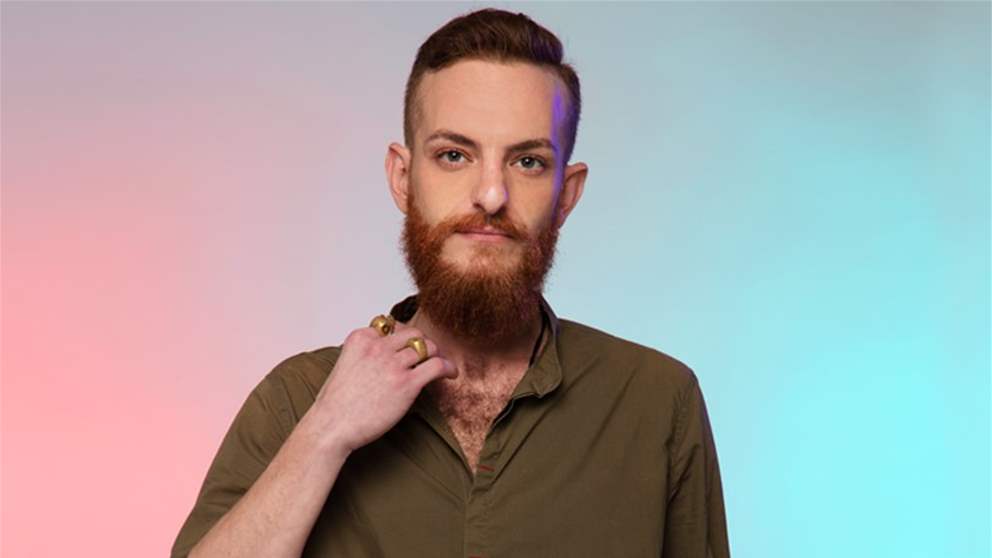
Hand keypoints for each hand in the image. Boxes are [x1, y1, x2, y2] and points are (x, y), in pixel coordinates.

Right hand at [310, 321, 457, 454]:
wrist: (331, 426)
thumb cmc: (336, 403)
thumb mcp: (345, 364)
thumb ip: (365, 353)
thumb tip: (386, 355)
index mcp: (360, 338)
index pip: (390, 326)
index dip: (401, 337)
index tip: (406, 347)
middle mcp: (377, 346)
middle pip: (412, 334)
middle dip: (422, 342)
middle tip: (427, 354)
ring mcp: (393, 363)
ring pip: (427, 347)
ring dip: (436, 355)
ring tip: (440, 365)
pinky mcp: (406, 383)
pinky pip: (436, 366)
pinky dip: (448, 368)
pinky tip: (451, 374)